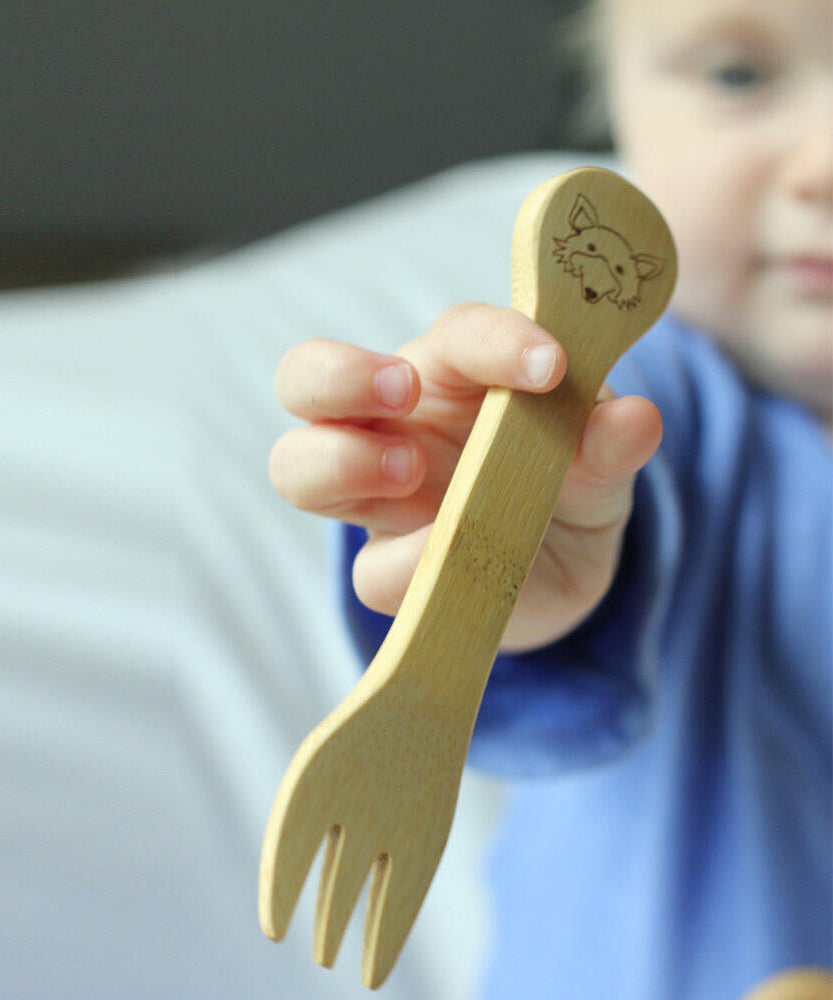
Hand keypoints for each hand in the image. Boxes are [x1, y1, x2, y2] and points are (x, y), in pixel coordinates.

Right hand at [270, 302, 662, 652]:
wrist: (565, 567)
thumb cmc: (570, 480)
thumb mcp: (604, 458)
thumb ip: (612, 440)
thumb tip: (636, 419)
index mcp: (454, 372)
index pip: (454, 335)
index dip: (494, 339)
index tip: (550, 365)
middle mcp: (396, 424)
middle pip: (308, 376)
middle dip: (341, 374)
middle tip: (404, 389)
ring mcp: (379, 497)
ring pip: (297, 467)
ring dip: (340, 462)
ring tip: (408, 474)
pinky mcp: (389, 568)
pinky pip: (370, 570)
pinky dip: (407, 565)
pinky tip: (453, 567)